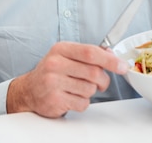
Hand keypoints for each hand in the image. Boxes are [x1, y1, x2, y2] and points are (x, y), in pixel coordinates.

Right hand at [6, 42, 128, 117]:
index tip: (122, 66)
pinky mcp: (55, 99)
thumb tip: (113, 56)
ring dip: (90, 92)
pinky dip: (82, 102)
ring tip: (77, 88)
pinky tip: (71, 97)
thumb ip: (89, 54)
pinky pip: (82, 103)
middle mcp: (55, 63)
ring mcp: (53, 82)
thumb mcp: (67, 56)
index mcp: (60, 49)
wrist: (29, 90)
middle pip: (94, 72)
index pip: (90, 52)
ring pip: (90, 89)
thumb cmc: (52, 72)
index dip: (110, 60)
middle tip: (100, 83)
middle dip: (103, 80)